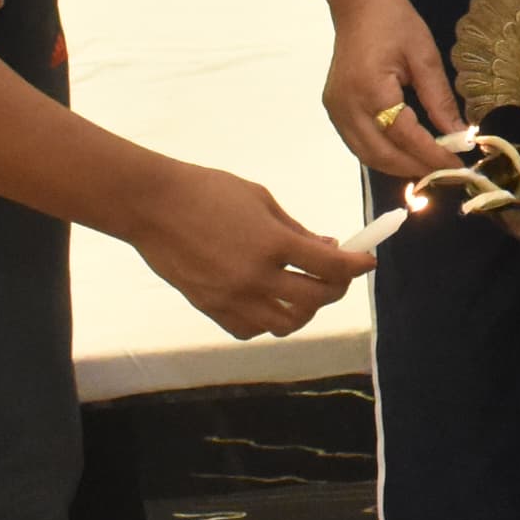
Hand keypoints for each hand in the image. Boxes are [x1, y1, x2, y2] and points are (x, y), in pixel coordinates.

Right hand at [126, 159, 372, 337]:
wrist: (152, 205)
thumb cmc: (208, 191)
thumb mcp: (261, 200)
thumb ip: (295, 230)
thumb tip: (327, 249)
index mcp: (273, 243)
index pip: (332, 266)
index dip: (357, 265)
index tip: (367, 260)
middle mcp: (256, 277)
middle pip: (315, 299)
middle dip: (336, 288)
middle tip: (337, 275)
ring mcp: (232, 297)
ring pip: (285, 323)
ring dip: (303, 309)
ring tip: (304, 290)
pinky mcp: (210, 308)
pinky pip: (251, 329)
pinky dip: (268, 320)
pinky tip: (269, 300)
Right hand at [322, 0, 463, 180]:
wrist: (358, 2)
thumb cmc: (394, 20)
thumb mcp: (424, 55)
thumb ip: (439, 98)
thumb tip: (459, 133)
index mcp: (371, 89)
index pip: (405, 136)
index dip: (432, 154)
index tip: (457, 165)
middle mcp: (347, 105)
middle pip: (381, 154)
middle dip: (415, 168)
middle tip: (446, 172)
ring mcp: (336, 109)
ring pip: (366, 155)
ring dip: (397, 166)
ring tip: (428, 167)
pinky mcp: (334, 108)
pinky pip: (357, 143)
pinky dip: (381, 154)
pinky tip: (404, 153)